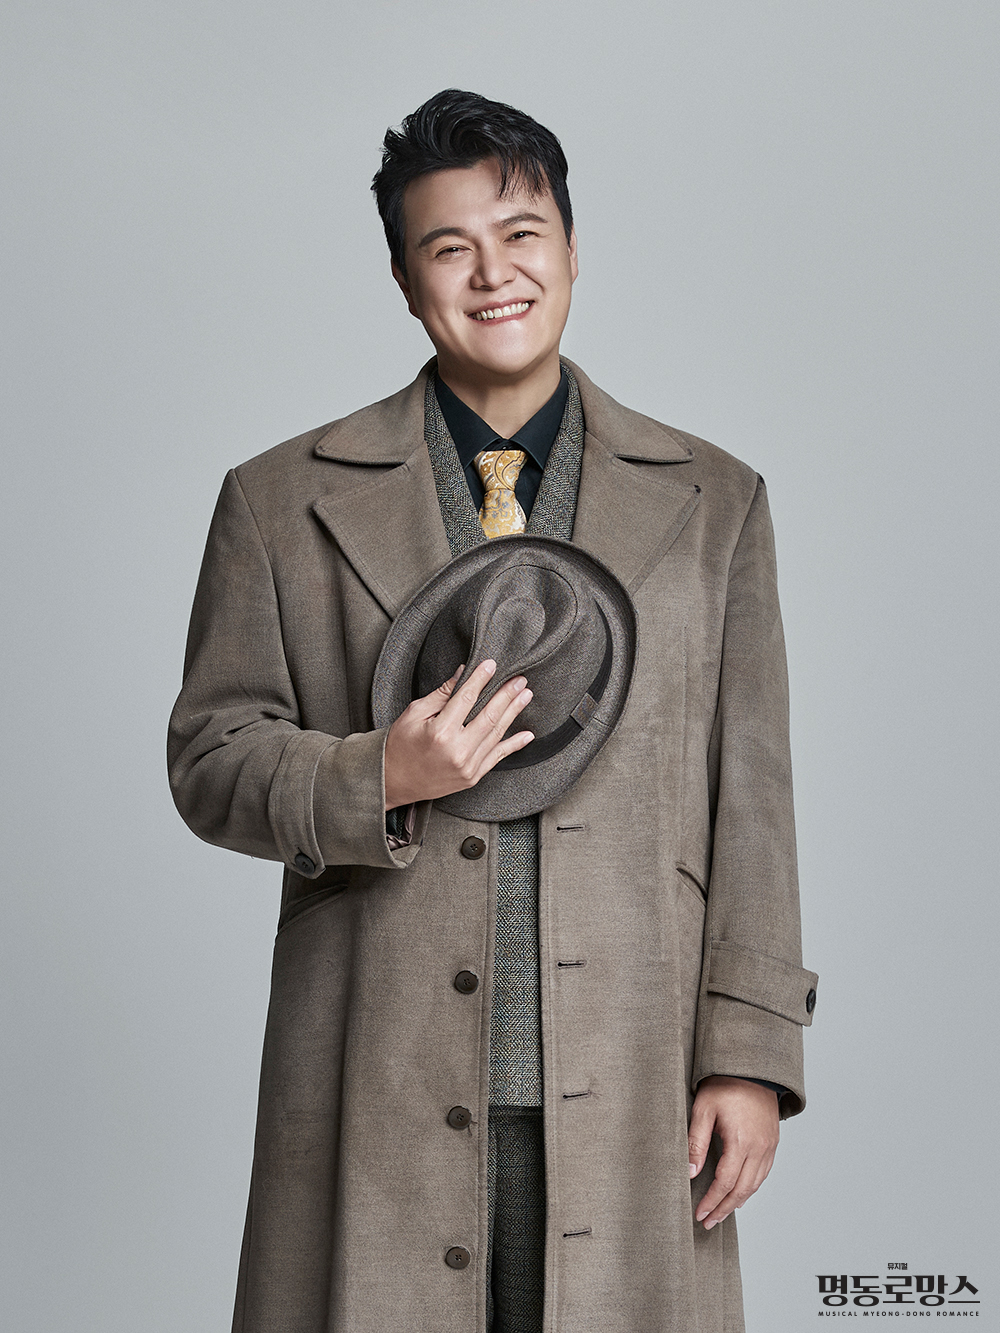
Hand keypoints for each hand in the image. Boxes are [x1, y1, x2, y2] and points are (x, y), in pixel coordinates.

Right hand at [383, 660, 533, 809]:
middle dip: (507, 695)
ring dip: (513, 713)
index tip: (491, 665)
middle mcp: (457, 751)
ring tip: (525, 696)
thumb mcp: (413, 714)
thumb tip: (463, 674)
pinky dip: (513, 745)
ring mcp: (467, 767)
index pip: (467, 698)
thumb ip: (441, 695)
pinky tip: (527, 734)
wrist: (392, 782)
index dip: (481, 679)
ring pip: (496, 734)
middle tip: (519, 680)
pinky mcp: (472, 777)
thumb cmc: (400, 746)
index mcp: (440, 732)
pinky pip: (497, 757)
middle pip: (489, 716)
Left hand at [688, 1076, 779, 1229]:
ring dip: (738, 1202)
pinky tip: (741, 1193)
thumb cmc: (724, 1084)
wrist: (752, 1067)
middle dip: (724, 1209)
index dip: (711, 1201)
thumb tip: (690, 1173)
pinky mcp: (773, 1141)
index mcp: (740, 1141)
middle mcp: (759, 1147)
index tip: (699, 1214)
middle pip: (742, 1190)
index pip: (725, 1182)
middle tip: (708, 1222)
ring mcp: (769, 1145)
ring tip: (721, 1213)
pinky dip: (751, 1187)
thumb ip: (696, 1142)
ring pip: (755, 1184)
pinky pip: (764, 1172)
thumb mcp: (703, 1110)